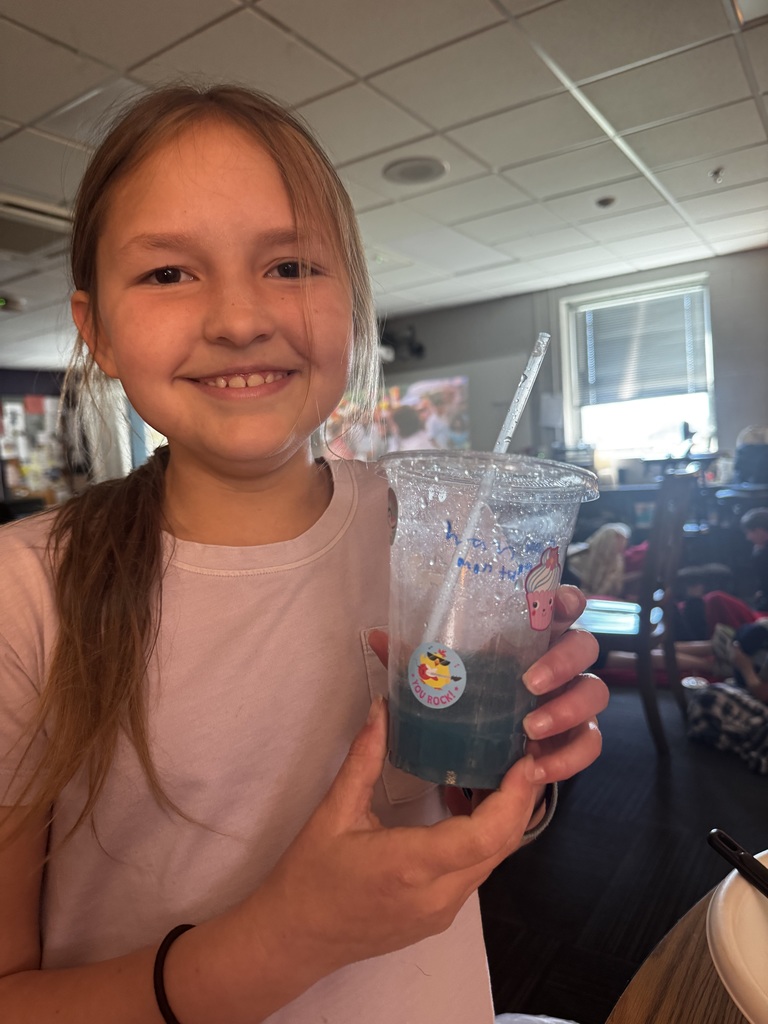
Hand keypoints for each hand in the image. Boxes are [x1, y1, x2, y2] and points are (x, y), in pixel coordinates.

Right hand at [245, 698, 538, 978]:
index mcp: (411, 866)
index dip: (514, 797)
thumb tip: (382, 707)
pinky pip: (475, 871)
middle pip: (501, 846)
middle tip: (523, 750)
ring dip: (504, 816)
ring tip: (501, 767)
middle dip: (521, 798)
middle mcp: (438, 895)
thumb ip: (364, 758)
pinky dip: (484, 836)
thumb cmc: (309, 875)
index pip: (485, 835)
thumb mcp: (333, 812)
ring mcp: (443, 912)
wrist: (293, 941)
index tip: (525, 758)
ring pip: (492, 859)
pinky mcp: (439, 917)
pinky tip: (467, 802)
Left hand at [370, 592, 606, 811]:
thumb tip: (378, 636)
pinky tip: (537, 767)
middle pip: (586, 648)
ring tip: (530, 729)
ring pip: (593, 696)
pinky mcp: (573, 740)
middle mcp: (559, 664)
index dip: (567, 600)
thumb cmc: (465, 698)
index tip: (557, 604)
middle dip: (564, 661)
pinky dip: (566, 757)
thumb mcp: (439, 675)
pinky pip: (586, 745)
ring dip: (567, 710)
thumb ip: (416, 656)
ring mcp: (571, 701)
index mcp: (531, 636)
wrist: (479, 757)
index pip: (562, 606)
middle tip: (529, 682)